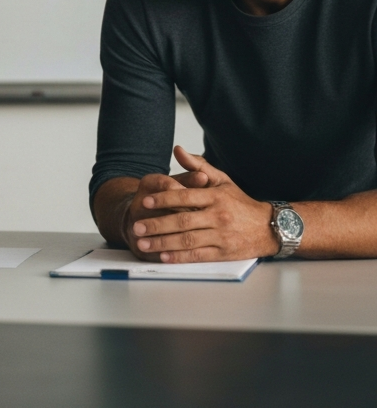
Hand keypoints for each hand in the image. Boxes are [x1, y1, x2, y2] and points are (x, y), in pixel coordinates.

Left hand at [128, 146, 277, 261]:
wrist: (269, 227)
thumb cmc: (240, 202)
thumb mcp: (222, 180)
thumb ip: (198, 166)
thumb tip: (177, 150)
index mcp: (215, 196)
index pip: (185, 196)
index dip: (163, 199)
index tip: (144, 201)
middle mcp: (218, 216)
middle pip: (182, 221)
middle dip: (157, 225)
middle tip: (136, 227)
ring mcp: (221, 236)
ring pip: (188, 240)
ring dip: (163, 243)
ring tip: (142, 243)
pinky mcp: (224, 253)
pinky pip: (198, 255)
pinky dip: (180, 257)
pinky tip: (164, 257)